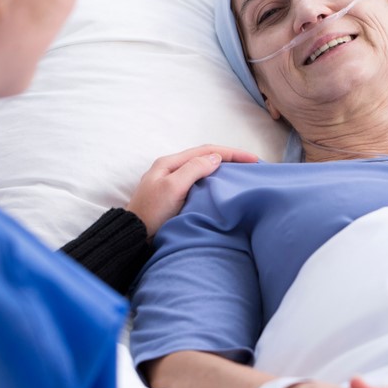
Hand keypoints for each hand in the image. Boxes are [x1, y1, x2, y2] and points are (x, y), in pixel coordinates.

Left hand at [126, 145, 257, 236]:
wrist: (134, 236)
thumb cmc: (151, 213)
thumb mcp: (173, 188)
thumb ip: (193, 170)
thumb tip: (216, 158)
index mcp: (169, 163)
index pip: (206, 151)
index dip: (232, 153)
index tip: (253, 159)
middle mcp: (171, 169)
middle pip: (205, 157)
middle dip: (230, 158)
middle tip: (251, 164)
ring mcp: (172, 182)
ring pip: (203, 169)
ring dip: (223, 169)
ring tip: (242, 173)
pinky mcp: (175, 196)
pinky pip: (199, 182)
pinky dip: (214, 181)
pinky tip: (223, 187)